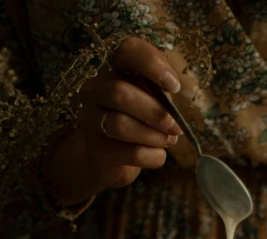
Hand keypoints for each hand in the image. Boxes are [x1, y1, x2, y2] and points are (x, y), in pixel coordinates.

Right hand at [41, 37, 182, 206]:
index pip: (127, 50)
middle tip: (175, 127)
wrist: (108, 160)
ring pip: (121, 125)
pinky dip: (153, 155)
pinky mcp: (97, 151)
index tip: (174, 85)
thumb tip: (171, 91)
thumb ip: (160, 89)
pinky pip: (131, 153)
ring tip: (168, 140)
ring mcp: (90, 121)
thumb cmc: (135, 122)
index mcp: (112, 70)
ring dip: (154, 136)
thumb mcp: (149, 99)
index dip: (152, 64)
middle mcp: (94, 91)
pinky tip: (157, 154)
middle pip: (120, 93)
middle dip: (155, 112)